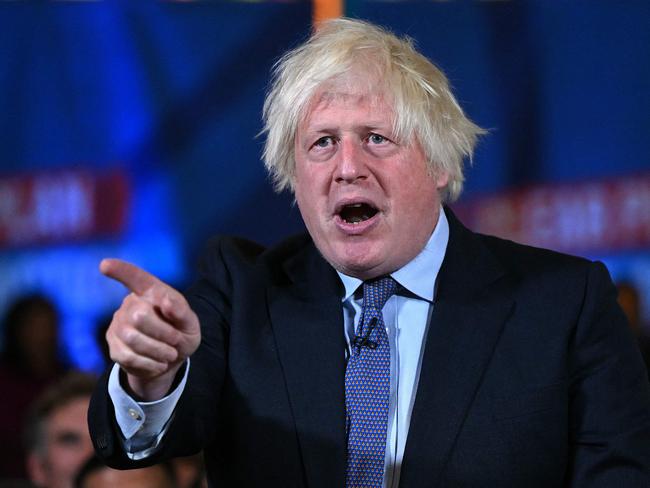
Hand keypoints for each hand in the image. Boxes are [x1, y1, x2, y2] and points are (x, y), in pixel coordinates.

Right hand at [100, 258, 199, 399]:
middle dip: (164, 333)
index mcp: (151, 292)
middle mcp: (130, 304)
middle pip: (139, 316)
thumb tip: (167, 301)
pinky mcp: (113, 346)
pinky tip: (159, 363)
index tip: (105, 265)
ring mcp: (118, 325)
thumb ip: (181, 311)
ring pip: (133, 339)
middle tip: (176, 341)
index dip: (121, 271)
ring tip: (170, 354)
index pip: (136, 278)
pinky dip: (150, 364)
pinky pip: (128, 357)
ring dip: (158, 351)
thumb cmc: (181, 333)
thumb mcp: (190, 323)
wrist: (170, 360)